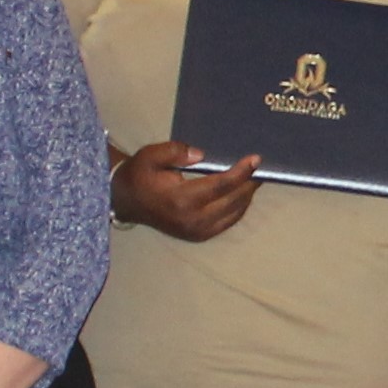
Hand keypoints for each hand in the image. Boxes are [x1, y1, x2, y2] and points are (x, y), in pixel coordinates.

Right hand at [113, 142, 261, 241]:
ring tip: (255, 177)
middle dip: (249, 183)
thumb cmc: (140, 175)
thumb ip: (175, 151)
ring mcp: (197, 231)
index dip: (241, 172)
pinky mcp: (199, 236)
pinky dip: (239, 207)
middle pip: (233, 200)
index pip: (221, 185)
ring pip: (234, 213)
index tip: (256, 159)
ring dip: (247, 195)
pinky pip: (228, 222)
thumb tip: (202, 154)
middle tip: (261, 167)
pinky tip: (242, 192)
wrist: (127, 201)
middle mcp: (193, 220)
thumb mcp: (151, 156)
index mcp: (181, 200)